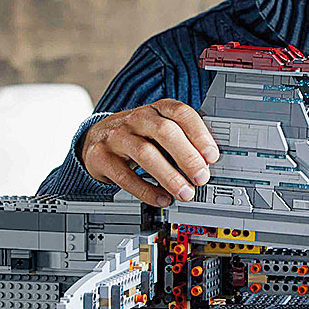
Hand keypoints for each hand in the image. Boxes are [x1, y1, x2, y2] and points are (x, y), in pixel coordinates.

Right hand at [79, 99, 220, 207]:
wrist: (95, 138)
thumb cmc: (137, 135)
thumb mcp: (159, 129)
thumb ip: (183, 140)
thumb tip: (208, 163)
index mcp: (157, 109)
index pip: (181, 114)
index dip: (200, 134)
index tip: (212, 156)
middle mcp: (137, 119)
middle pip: (165, 132)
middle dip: (188, 157)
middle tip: (202, 177)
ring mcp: (117, 136)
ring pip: (146, 154)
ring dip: (170, 177)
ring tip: (185, 193)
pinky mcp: (102, 157)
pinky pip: (125, 176)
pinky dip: (146, 190)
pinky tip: (161, 199)